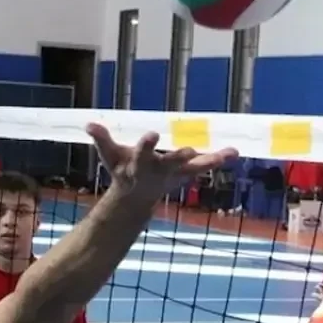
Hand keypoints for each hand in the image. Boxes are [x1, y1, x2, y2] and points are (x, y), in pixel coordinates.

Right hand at [86, 122, 236, 205]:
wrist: (135, 198)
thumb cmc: (121, 170)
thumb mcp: (109, 156)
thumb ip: (102, 139)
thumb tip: (89, 124)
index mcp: (138, 164)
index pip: (141, 153)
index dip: (146, 145)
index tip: (151, 134)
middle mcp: (158, 170)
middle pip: (171, 163)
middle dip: (179, 156)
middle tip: (189, 149)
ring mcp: (174, 174)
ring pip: (194, 167)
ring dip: (211, 160)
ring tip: (229, 153)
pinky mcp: (185, 174)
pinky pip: (203, 166)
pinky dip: (218, 159)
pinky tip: (234, 152)